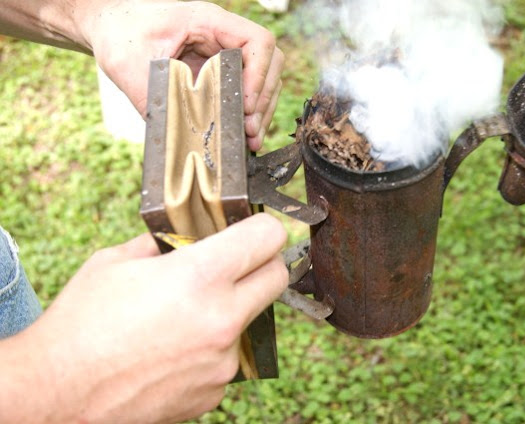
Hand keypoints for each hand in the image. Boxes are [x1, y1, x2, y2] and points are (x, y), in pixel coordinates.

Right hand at [0, 213, 287, 422]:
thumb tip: (192, 236)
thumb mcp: (117, 261)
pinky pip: (226, 358)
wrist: (56, 393)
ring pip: (249, 320)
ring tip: (181, 318)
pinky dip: (209, 350)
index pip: (267, 238)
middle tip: (236, 264)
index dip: (264, 227)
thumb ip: (166, 244)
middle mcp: (221, 319)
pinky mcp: (215, 391)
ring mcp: (222, 360)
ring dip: (230, 311)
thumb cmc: (80, 322)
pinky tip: (172, 352)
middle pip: (277, 278)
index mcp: (200, 277)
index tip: (256, 229)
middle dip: (262, 265)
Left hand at [84, 0, 284, 150]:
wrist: (109, 26)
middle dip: (264, 99)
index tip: (246, 104)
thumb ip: (154, 100)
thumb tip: (176, 138)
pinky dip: (249, 112)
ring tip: (251, 139)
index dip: (259, 74)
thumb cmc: (120, 34)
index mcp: (207, 21)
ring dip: (262, 110)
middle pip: (269, 63)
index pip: (257, 41)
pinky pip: (246, 89)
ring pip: (263, 79)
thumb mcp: (130, 66)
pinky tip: (244, 134)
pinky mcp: (219, 71)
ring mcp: (223, 52)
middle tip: (250, 130)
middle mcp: (223, 35)